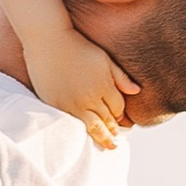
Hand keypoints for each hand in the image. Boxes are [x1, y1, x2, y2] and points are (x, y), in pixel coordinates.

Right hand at [24, 21, 141, 151]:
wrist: (48, 41)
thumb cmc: (77, 46)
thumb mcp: (104, 59)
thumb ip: (120, 77)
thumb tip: (137, 91)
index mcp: (104, 85)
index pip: (118, 108)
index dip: (121, 115)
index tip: (121, 120)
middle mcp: (90, 98)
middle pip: (107, 121)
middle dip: (114, 131)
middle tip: (117, 141)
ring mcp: (72, 103)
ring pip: (92, 127)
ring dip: (102, 137)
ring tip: (108, 144)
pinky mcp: (56, 105)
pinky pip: (72, 123)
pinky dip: (82, 130)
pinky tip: (85, 134)